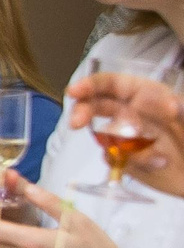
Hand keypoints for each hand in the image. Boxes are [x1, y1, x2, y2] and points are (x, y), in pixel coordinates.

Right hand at [66, 71, 183, 198]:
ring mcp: (124, 136)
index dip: (91, 85)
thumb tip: (172, 104)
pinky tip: (158, 163)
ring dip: (124, 147)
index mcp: (146, 95)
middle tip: (76, 123)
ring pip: (104, 136)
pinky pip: (113, 159)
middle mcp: (131, 113)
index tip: (75, 91)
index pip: (112, 84)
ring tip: (158, 158)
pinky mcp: (122, 159)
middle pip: (96, 106)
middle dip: (83, 112)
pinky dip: (135, 162)